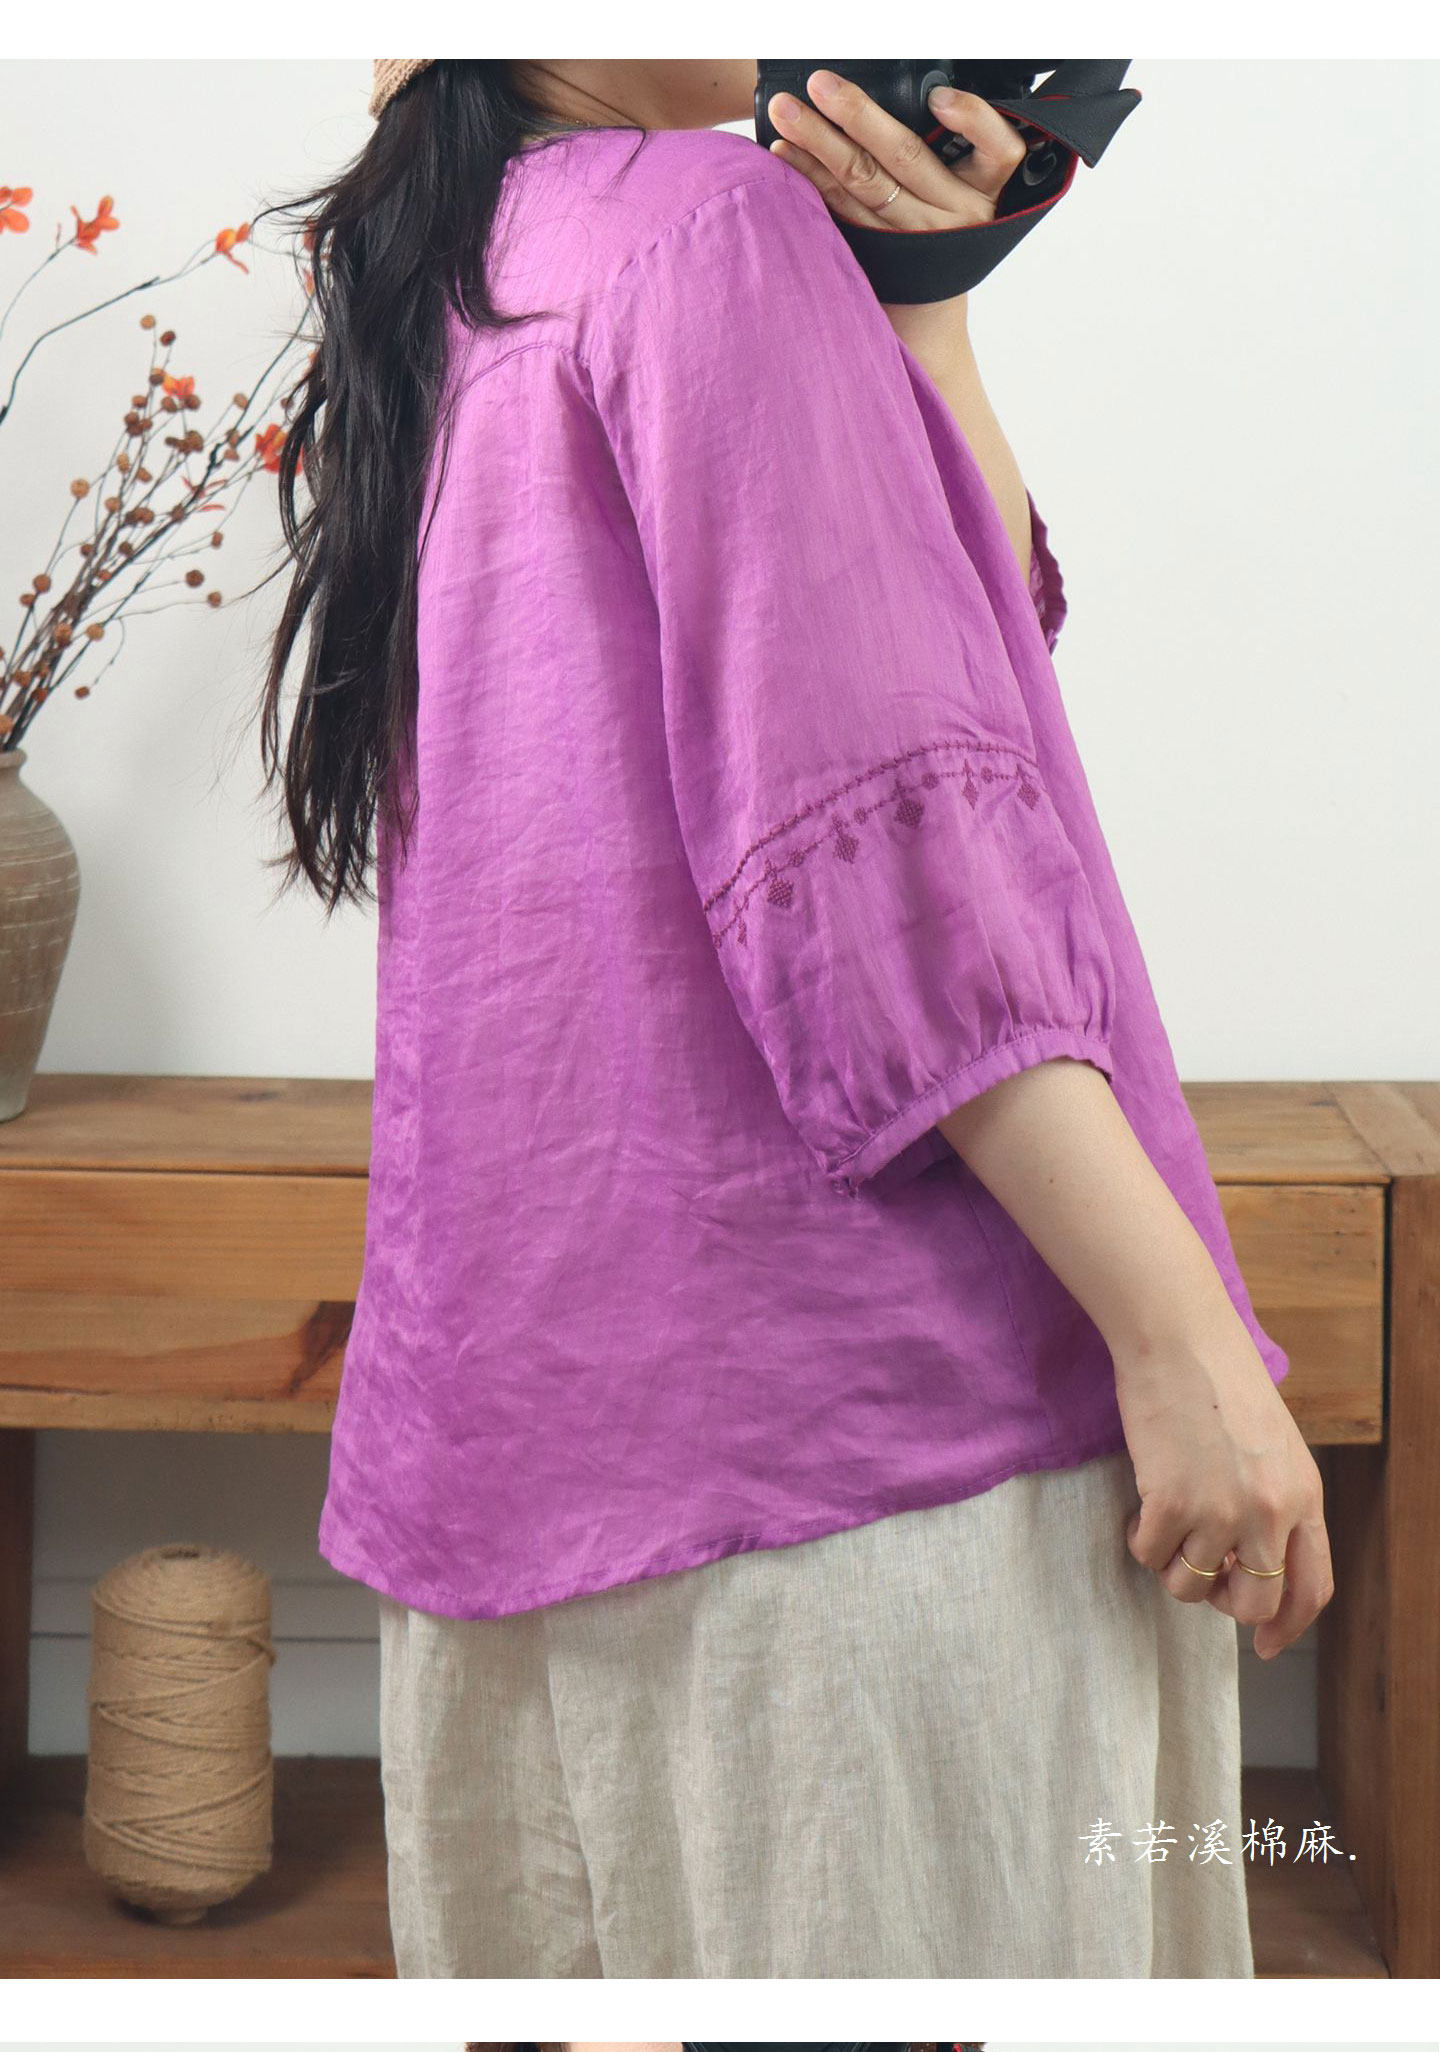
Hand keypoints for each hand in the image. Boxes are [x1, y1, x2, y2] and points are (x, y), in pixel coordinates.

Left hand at [765, 68, 1025, 235]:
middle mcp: (954, 214)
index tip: (940, 98)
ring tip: (787, 115)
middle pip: (905, 157)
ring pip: (865, 183)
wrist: (930, 312)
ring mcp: (914, 239)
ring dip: (820, 144)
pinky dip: (812, 179)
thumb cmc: (951, 231)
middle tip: (821, 85)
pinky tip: (787, 155)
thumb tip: (924, 93)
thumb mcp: (973, 188)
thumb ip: (957, 145)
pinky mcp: (881, 256)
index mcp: (985, 189)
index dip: (970, 120)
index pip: (997, 148)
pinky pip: (842, 211)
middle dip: (858, 115)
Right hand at [1113, 1304, 1334, 1659]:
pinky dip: (1140, 1541)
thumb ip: (1277, 1503)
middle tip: (1200, 1573)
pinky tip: (1142, 1509)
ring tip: (1165, 1524)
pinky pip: (1149, 1556)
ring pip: (1191, 1585)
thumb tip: (1256, 1562)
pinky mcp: (1170, 1501)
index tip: (1264, 1646)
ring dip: (1172, 1566)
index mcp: (1304, 1497)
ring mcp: (1220, 1510)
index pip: (1312, 1589)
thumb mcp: (1276, 1446)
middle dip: (1221, 1603)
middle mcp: (1269, 1512)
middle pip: (1252, 1603)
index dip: (1287, 1627)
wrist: (1180, 1337)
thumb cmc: (1222, 1381)